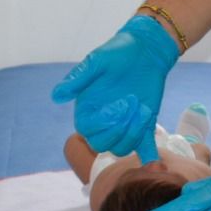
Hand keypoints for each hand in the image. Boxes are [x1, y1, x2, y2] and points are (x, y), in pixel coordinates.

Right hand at [52, 15, 178, 161]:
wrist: (146, 50)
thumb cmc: (118, 53)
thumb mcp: (97, 61)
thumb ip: (78, 78)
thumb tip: (56, 95)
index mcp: (87, 109)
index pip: (88, 130)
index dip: (105, 122)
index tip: (122, 104)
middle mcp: (103, 121)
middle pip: (103, 145)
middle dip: (120, 129)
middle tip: (134, 103)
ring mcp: (123, 125)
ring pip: (122, 147)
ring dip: (134, 132)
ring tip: (143, 108)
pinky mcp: (142, 125)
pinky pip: (144, 147)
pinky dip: (148, 155)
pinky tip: (154, 160)